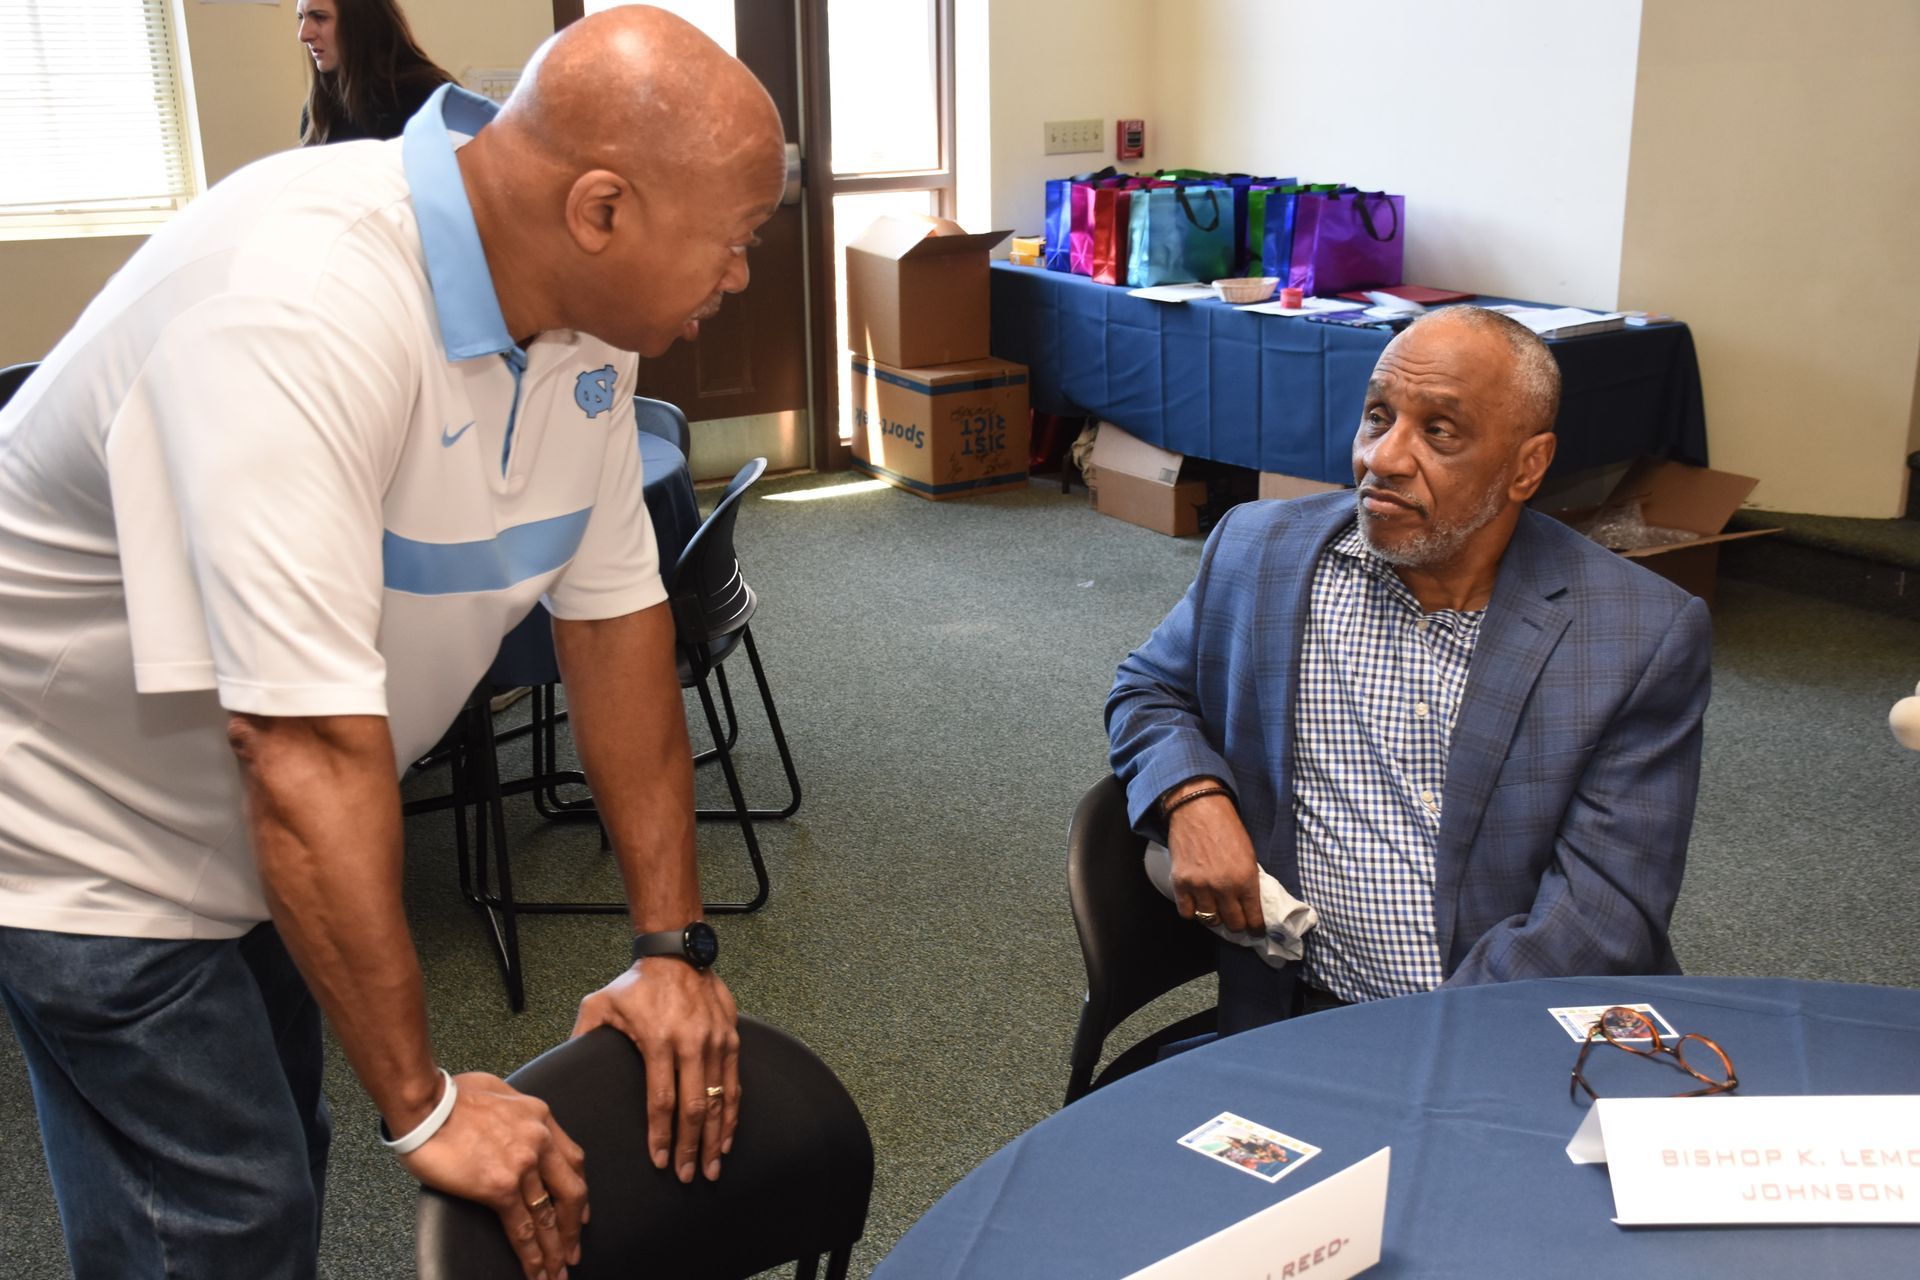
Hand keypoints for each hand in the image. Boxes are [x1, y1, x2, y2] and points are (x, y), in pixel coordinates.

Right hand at [400, 1072, 586, 1279]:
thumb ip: (515, 1111)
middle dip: (574, 1228)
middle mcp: (539, 1140)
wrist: (426, 1105)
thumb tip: (514, 1123)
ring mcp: (523, 1164)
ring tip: (557, 1272)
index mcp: (540, 1117)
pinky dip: (531, 1255)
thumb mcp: (499, 1090)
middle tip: (573, 1252)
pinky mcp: (500, 1186)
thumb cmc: (451, 1095)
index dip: (579, 1190)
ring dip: (554, 1249)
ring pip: (548, 1216)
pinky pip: (522, 1228)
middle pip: (572, 1192)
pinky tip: (535, 1271)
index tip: (581, 1212)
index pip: (572, 1160)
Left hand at [572, 958, 739, 1183]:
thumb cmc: (636, 982)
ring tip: (711, 1167)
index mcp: (657, 1039)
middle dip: (690, 1147)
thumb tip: (561, 1065)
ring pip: (719, 1099)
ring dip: (716, 1136)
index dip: (661, 1134)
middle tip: (687, 1176)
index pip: (661, 1099)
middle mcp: (691, 1042)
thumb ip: (581, 1036)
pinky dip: (732, 1112)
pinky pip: (734, 1082)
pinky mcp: (731, 1036)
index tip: (659, 1161)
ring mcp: (715, 1040)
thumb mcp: (600, 1004)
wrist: (676, 951)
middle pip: (694, 1107)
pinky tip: (727, 1135)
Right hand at [1166, 793, 1264, 935]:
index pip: (1253, 918)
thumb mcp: (1249, 855)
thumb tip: (1249, 905)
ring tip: (1215, 907)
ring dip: (1214, 916)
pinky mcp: (1180, 883)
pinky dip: (1192, 910)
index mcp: (1246, 879)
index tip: (1255, 931)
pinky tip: (1196, 901)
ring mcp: (1200, 886)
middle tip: (1235, 920)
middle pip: (1232, 924)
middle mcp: (1224, 887)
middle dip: (1237, 924)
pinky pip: (1187, 912)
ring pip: (1209, 920)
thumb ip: (1248, 881)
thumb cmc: (1227, 828)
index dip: (1256, 928)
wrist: (1198, 809)